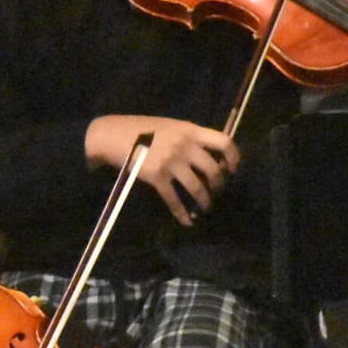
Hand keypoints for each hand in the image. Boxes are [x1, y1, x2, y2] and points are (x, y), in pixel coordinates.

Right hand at [86, 114, 238, 225]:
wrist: (113, 135)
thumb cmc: (142, 129)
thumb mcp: (171, 126)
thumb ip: (189, 137)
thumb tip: (208, 153)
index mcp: (190, 130)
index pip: (224, 141)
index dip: (234, 157)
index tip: (233, 169)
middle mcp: (184, 146)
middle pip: (213, 169)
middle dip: (219, 185)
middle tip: (217, 191)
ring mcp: (171, 161)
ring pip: (197, 187)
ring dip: (205, 201)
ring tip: (206, 207)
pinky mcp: (157, 176)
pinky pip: (174, 199)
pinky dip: (182, 213)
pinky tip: (186, 221)